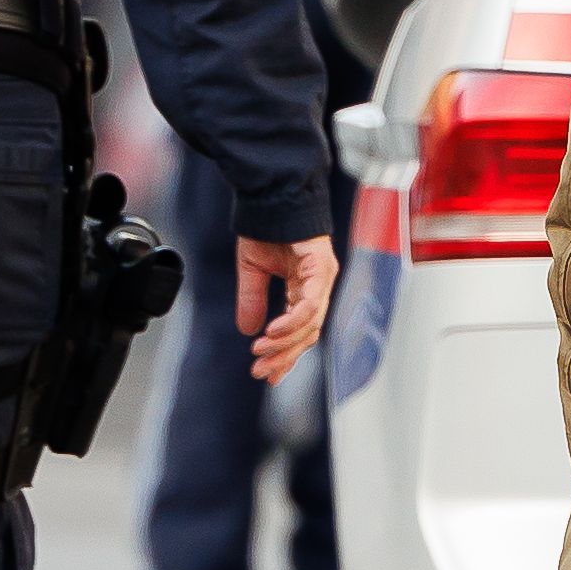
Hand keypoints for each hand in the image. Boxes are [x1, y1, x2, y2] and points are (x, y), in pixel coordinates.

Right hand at [240, 235, 337, 385]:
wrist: (270, 195)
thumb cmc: (264, 226)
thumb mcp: (252, 270)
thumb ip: (252, 299)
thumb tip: (248, 330)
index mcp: (304, 287)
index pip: (299, 330)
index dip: (285, 354)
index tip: (267, 374)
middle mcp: (318, 286)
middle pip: (307, 334)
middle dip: (284, 356)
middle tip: (261, 372)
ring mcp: (322, 278)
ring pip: (309, 324)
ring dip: (284, 343)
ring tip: (261, 352)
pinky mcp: (320, 268)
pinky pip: (308, 304)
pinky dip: (291, 322)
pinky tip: (271, 332)